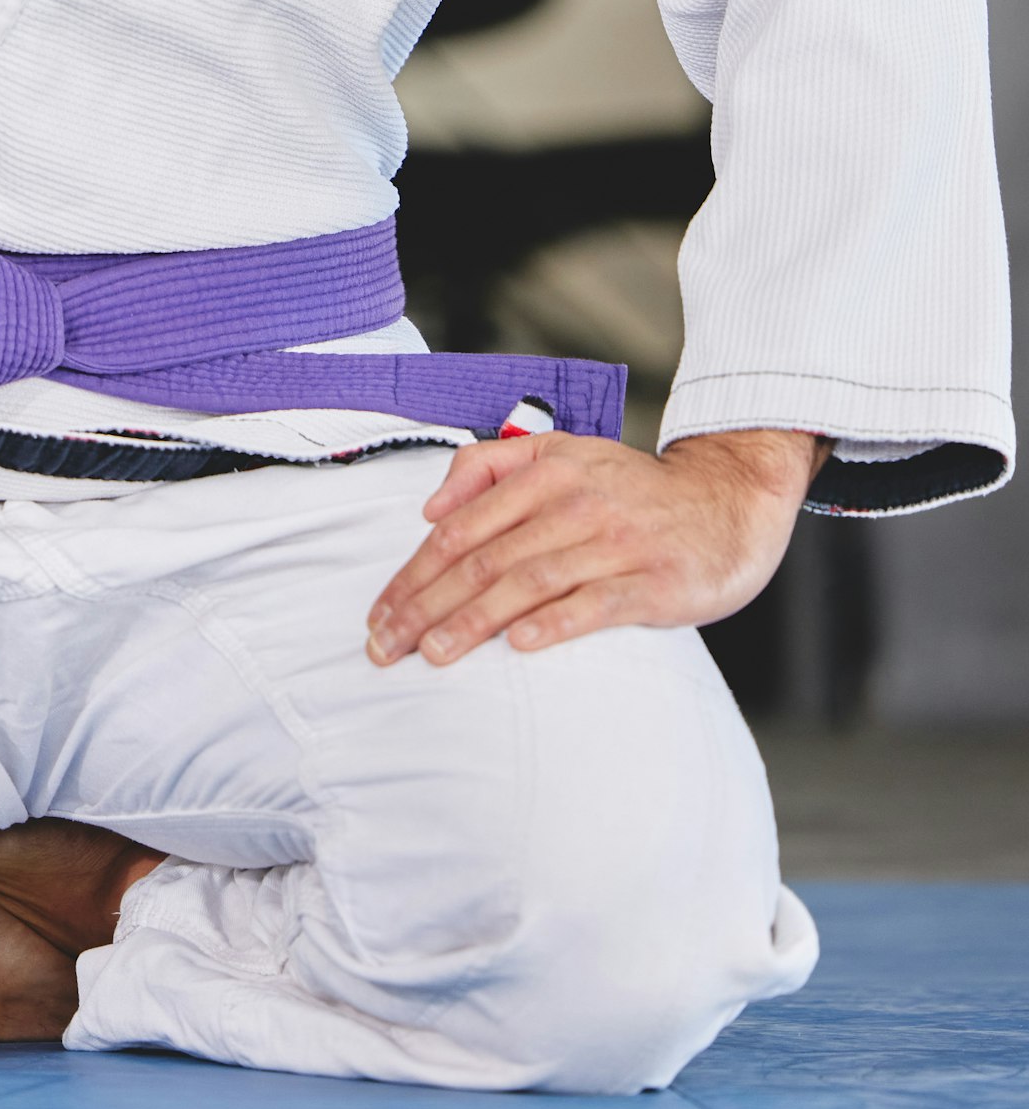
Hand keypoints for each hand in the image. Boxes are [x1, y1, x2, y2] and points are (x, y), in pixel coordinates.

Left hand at [366, 428, 829, 667]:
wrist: (729, 500)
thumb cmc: (630, 489)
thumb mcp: (560, 454)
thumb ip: (490, 467)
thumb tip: (430, 508)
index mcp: (545, 473)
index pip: (459, 530)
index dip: (412, 574)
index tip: (378, 614)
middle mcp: (574, 504)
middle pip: (483, 560)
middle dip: (424, 606)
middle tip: (384, 647)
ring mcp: (616, 542)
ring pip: (528, 582)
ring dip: (473, 620)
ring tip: (431, 654)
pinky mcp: (655, 581)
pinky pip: (597, 602)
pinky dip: (556, 622)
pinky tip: (520, 645)